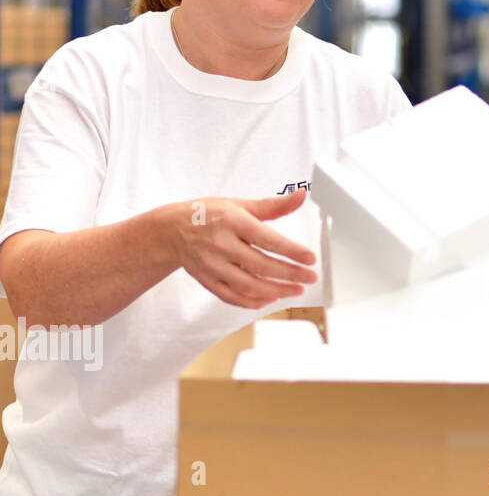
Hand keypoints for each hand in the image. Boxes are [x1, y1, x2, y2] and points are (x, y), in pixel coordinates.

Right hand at [170, 188, 318, 308]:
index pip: (268, 239)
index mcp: (232, 221)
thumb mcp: (240, 204)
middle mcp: (221, 244)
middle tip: (310, 278)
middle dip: (290, 274)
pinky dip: (253, 301)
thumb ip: (274, 205)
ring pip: (248, 284)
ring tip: (297, 290)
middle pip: (261, 265)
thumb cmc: (209, 215)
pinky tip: (271, 298)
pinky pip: (232, 296)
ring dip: (277, 290)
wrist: (172, 230)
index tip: (311, 258)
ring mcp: (212, 265)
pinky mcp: (207, 280)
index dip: (292, 251)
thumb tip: (301, 195)